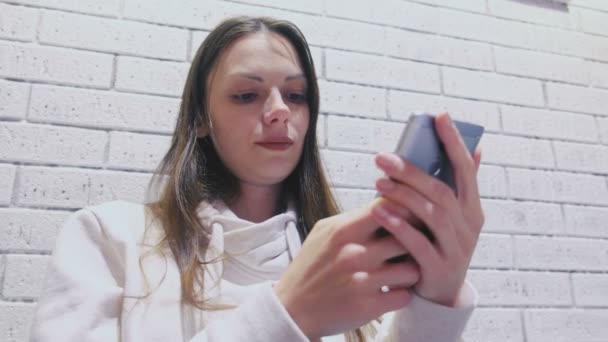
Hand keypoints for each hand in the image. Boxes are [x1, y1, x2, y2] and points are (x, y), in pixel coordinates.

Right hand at [274, 202, 419, 338]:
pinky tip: (390, 291)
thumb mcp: (324, 232)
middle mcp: (355, 253)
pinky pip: (405, 296)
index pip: (389, 207)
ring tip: (399, 272)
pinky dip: (401, 294)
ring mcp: (363, 281)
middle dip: (412, 243)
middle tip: (408, 248)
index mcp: (344, 231)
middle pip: (407, 238)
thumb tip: (384, 203)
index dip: (404, 211)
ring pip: (411, 269)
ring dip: (408, 271)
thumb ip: (353, 218)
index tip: (407, 218)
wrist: (293, 309)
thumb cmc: (311, 267)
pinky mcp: (369, 307)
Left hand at [372, 112, 483, 306]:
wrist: (440, 293)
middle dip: (411, 170)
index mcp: (472, 207)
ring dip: (402, 195)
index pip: (466, 169)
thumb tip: (475, 148)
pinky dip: (399, 225)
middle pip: (441, 190)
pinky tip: (379, 210)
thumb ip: (456, 186)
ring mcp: (457, 247)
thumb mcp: (452, 216)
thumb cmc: (439, 243)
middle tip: (382, 157)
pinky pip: (419, 243)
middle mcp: (469, 225)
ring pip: (431, 214)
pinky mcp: (439, 268)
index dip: (454, 142)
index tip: (439, 115)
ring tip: (377, 182)